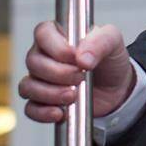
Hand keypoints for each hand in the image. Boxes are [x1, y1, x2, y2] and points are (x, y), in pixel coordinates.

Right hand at [17, 21, 135, 122]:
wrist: (117, 89)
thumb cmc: (109, 60)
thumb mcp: (113, 42)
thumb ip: (100, 42)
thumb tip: (82, 58)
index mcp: (58, 34)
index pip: (42, 33)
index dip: (56, 47)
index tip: (75, 57)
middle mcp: (44, 55)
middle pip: (33, 62)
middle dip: (58, 74)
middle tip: (80, 77)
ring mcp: (40, 79)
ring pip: (28, 86)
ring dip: (50, 94)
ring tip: (73, 96)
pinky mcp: (43, 101)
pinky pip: (31, 108)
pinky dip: (43, 112)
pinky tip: (61, 112)